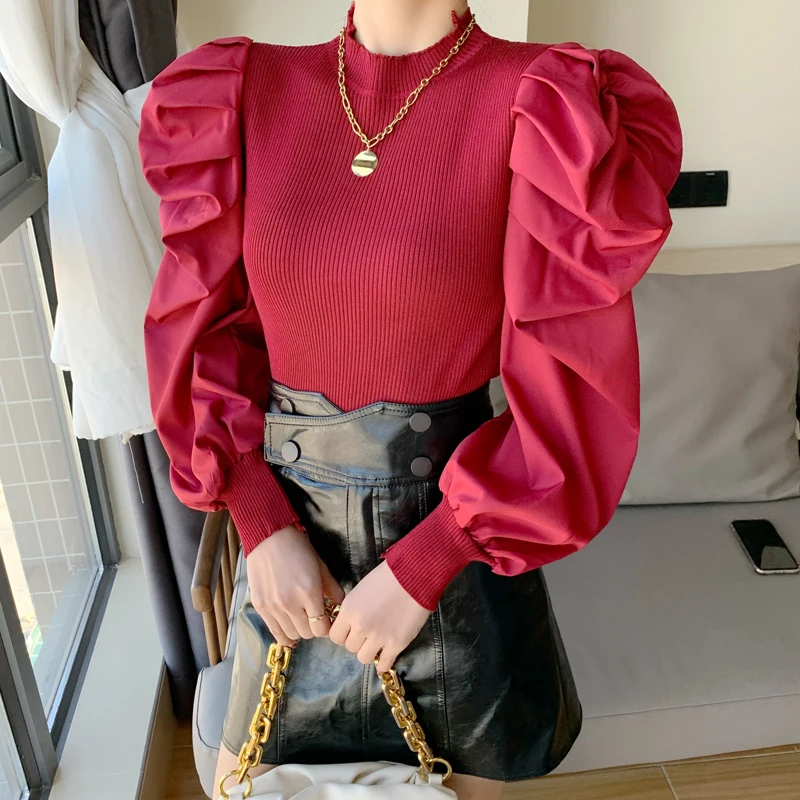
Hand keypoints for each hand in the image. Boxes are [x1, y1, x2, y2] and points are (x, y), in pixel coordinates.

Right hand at [247, 524, 344, 646]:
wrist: (269, 538)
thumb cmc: (299, 549)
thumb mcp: (321, 567)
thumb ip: (333, 590)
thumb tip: (339, 607)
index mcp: (309, 592)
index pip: (322, 628)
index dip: (326, 626)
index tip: (326, 618)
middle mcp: (290, 603)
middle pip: (307, 634)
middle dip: (314, 627)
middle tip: (313, 616)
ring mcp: (273, 607)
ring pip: (291, 635)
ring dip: (299, 629)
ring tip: (300, 617)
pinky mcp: (260, 606)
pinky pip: (274, 632)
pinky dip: (283, 633)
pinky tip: (288, 627)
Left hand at [329, 560, 430, 673]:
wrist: (414, 575)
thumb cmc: (388, 576)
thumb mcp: (362, 589)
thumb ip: (354, 610)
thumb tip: (351, 625)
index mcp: (349, 610)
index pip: (335, 636)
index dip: (344, 634)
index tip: (351, 630)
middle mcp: (360, 626)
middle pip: (350, 647)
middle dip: (358, 641)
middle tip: (368, 633)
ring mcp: (378, 637)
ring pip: (364, 658)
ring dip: (370, 651)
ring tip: (378, 643)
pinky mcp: (397, 643)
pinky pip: (384, 663)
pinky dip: (383, 663)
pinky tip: (385, 658)